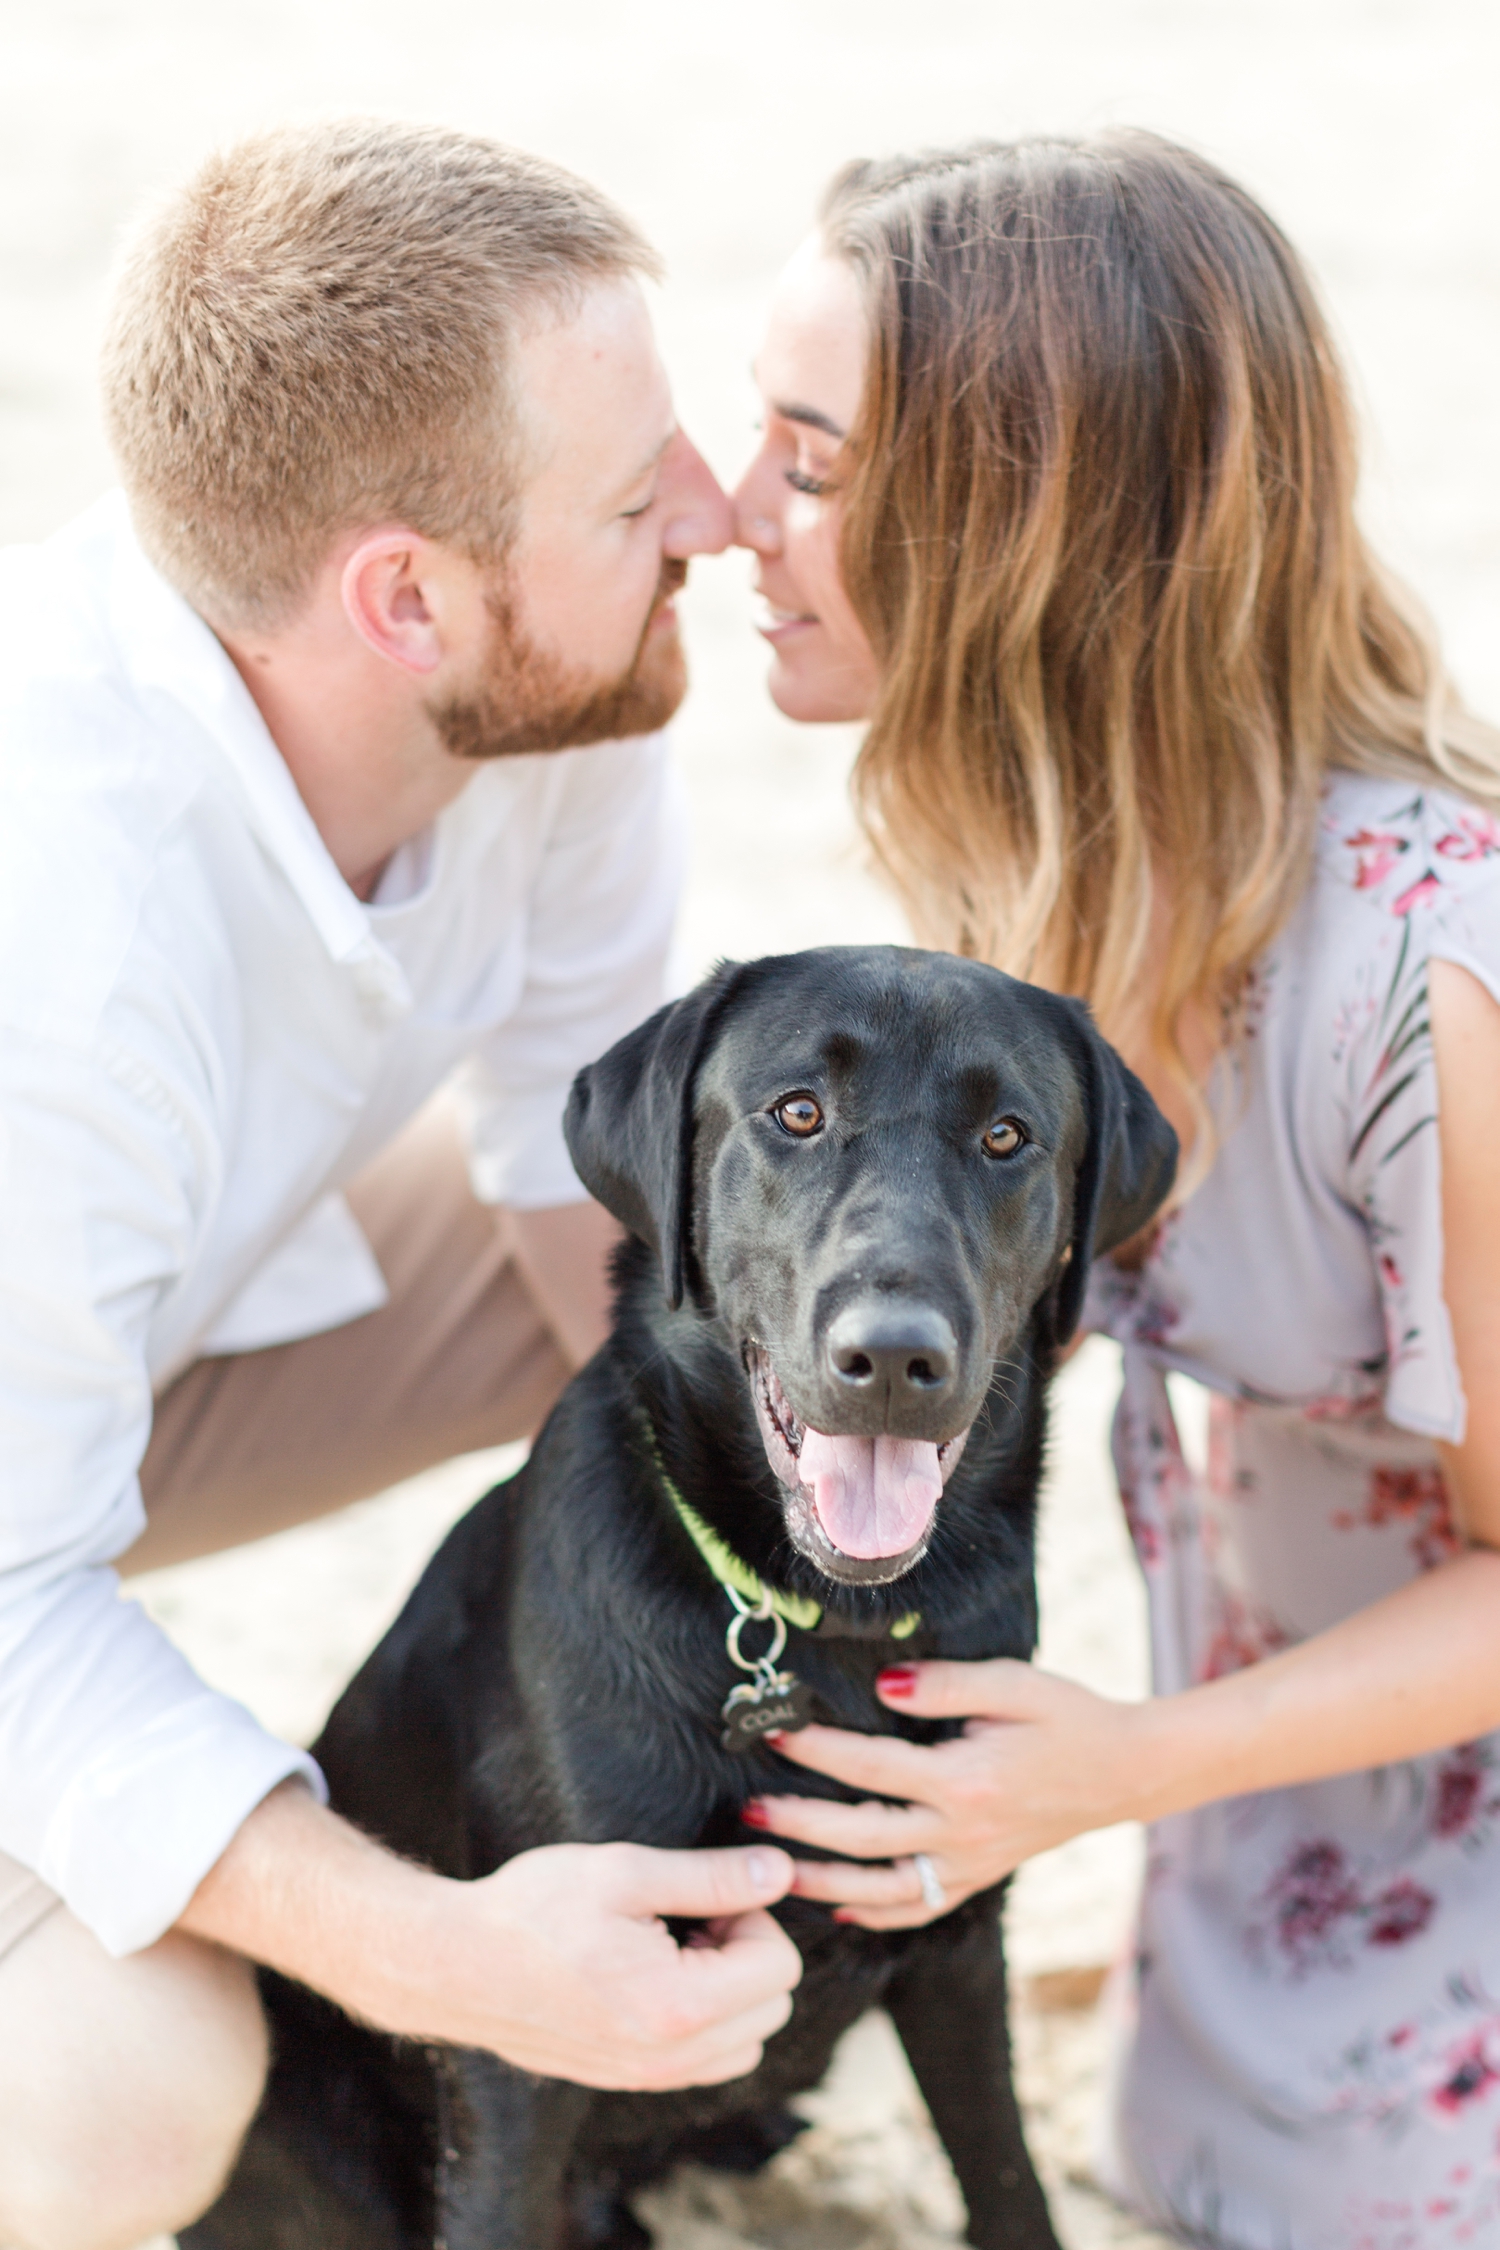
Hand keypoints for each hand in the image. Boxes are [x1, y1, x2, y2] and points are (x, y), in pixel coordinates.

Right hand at [401, 1840, 802, 2087]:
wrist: (456, 1965)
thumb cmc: (533, 1911)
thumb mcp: (624, 1872)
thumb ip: (712, 1876)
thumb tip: (780, 1872)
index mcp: (678, 2007)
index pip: (780, 1967)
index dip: (752, 1915)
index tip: (704, 1897)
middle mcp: (670, 2058)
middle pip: (773, 2007)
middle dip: (746, 1953)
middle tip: (689, 1919)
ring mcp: (649, 2077)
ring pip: (747, 2041)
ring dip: (731, 1992)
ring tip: (674, 1949)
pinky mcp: (630, 2080)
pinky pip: (707, 2062)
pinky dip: (706, 2021)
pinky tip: (657, 1977)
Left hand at [744, 1659, 1144, 1929]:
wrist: (1125, 1771)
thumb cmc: (1067, 1717)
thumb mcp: (1012, 1683)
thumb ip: (945, 1685)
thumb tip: (883, 1682)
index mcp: (966, 1781)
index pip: (871, 1767)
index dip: (816, 1748)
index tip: (774, 1730)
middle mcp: (962, 1834)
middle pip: (862, 1836)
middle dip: (800, 1823)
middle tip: (749, 1810)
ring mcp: (969, 1865)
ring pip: (881, 1888)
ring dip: (822, 1881)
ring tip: (773, 1870)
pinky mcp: (978, 1878)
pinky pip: (917, 1908)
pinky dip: (876, 1913)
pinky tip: (840, 1908)